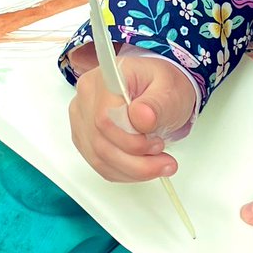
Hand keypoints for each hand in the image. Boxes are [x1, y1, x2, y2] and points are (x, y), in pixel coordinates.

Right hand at [69, 55, 197, 182]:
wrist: (159, 92)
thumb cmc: (163, 86)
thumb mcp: (170, 89)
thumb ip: (156, 104)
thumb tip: (140, 117)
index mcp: (104, 80)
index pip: (105, 120)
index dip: (131, 141)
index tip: (158, 144)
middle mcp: (86, 99)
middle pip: (100, 143)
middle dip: (136, 162)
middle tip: (166, 162)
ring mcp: (82, 120)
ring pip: (99, 159)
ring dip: (133, 170)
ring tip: (160, 165)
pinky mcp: (86, 139)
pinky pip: (100, 165)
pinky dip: (125, 172)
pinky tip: (144, 167)